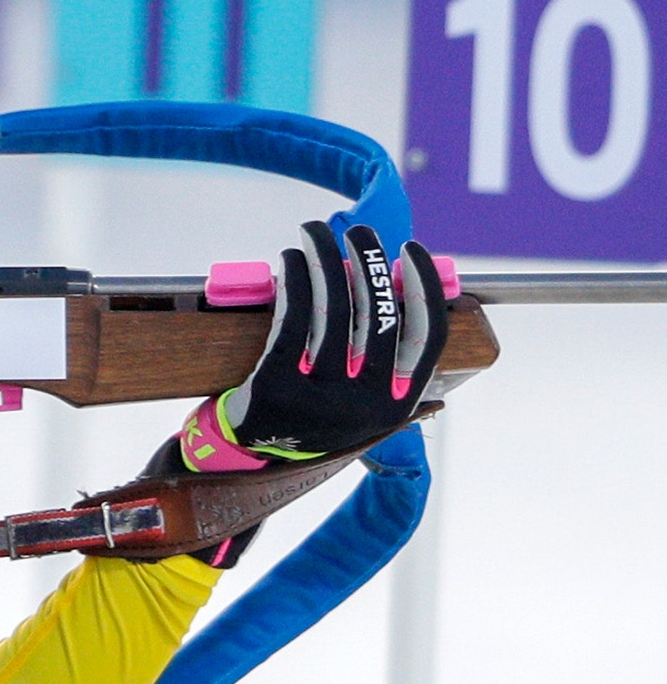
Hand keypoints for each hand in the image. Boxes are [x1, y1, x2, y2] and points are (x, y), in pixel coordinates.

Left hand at [180, 221, 447, 472]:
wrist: (257, 452)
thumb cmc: (317, 412)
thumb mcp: (365, 401)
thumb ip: (390, 361)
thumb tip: (406, 286)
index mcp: (397, 404)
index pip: (427, 337)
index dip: (424, 288)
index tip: (411, 249)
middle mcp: (364, 404)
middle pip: (377, 315)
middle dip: (370, 262)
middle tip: (359, 231)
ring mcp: (320, 397)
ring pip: (332, 310)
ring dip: (324, 260)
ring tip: (315, 233)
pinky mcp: (277, 386)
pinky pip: (292, 320)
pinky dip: (294, 282)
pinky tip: (290, 260)